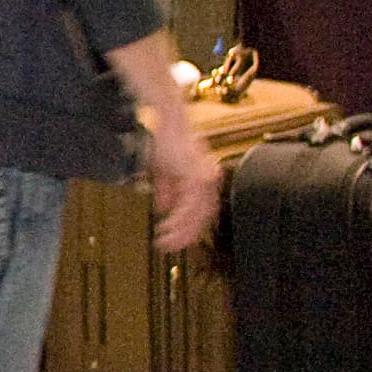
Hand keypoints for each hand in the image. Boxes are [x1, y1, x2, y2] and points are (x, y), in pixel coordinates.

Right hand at [145, 118, 221, 252]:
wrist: (168, 125)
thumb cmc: (166, 142)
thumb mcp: (163, 171)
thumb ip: (166, 190)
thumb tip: (163, 207)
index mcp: (203, 179)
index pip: (201, 210)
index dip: (189, 227)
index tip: (174, 239)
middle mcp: (208, 181)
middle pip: (203, 217)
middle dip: (187, 235)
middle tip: (171, 247)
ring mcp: (205, 180)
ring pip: (199, 215)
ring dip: (182, 231)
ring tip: (167, 241)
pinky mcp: (197, 178)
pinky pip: (190, 206)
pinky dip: (180, 219)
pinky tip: (168, 226)